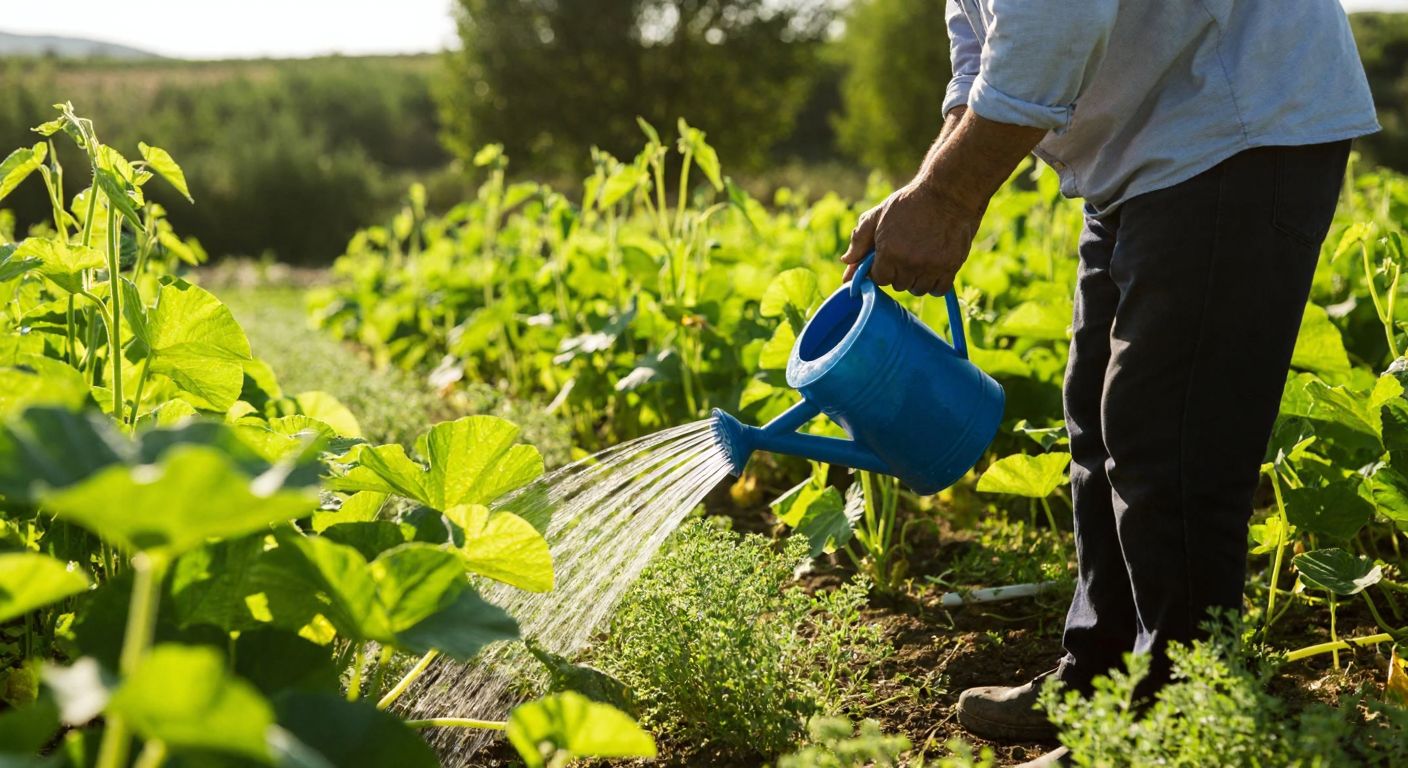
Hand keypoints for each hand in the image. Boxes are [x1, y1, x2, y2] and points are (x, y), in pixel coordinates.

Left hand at [840, 181, 982, 296]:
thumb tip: (846, 262)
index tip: (889, 257)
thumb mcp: (879, 215)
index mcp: (888, 252)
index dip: (882, 269)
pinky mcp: (951, 267)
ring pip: (918, 289)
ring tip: (920, 258)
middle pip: (898, 285)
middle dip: (899, 272)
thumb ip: (860, 240)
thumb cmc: (910, 202)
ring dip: (917, 279)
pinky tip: (933, 268)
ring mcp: (931, 267)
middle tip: (906, 253)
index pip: (879, 279)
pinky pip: (938, 290)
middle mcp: (909, 263)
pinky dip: (935, 283)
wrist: (948, 193)